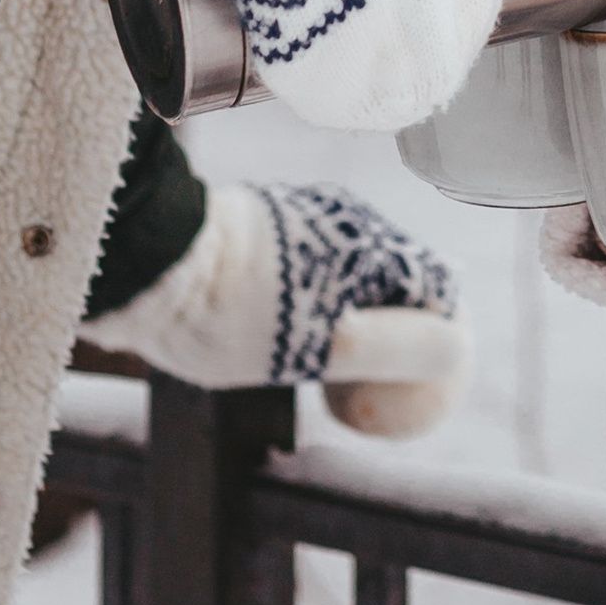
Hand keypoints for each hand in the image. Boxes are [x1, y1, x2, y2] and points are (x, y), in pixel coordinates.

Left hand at [81, 182, 471, 437]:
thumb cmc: (233, 314)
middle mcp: (346, 220)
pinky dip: (317, 303)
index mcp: (369, 245)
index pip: (437, 288)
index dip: (442, 337)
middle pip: (397, 281)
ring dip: (353, 319)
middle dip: (396, 333)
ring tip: (325, 372)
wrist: (147, 263)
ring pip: (352, 274)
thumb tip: (459, 352)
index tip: (427, 383)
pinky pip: (314, 266)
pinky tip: (284, 339)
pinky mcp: (269, 222)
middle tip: (375, 387)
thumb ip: (397, 348)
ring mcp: (306, 216)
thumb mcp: (323, 349)